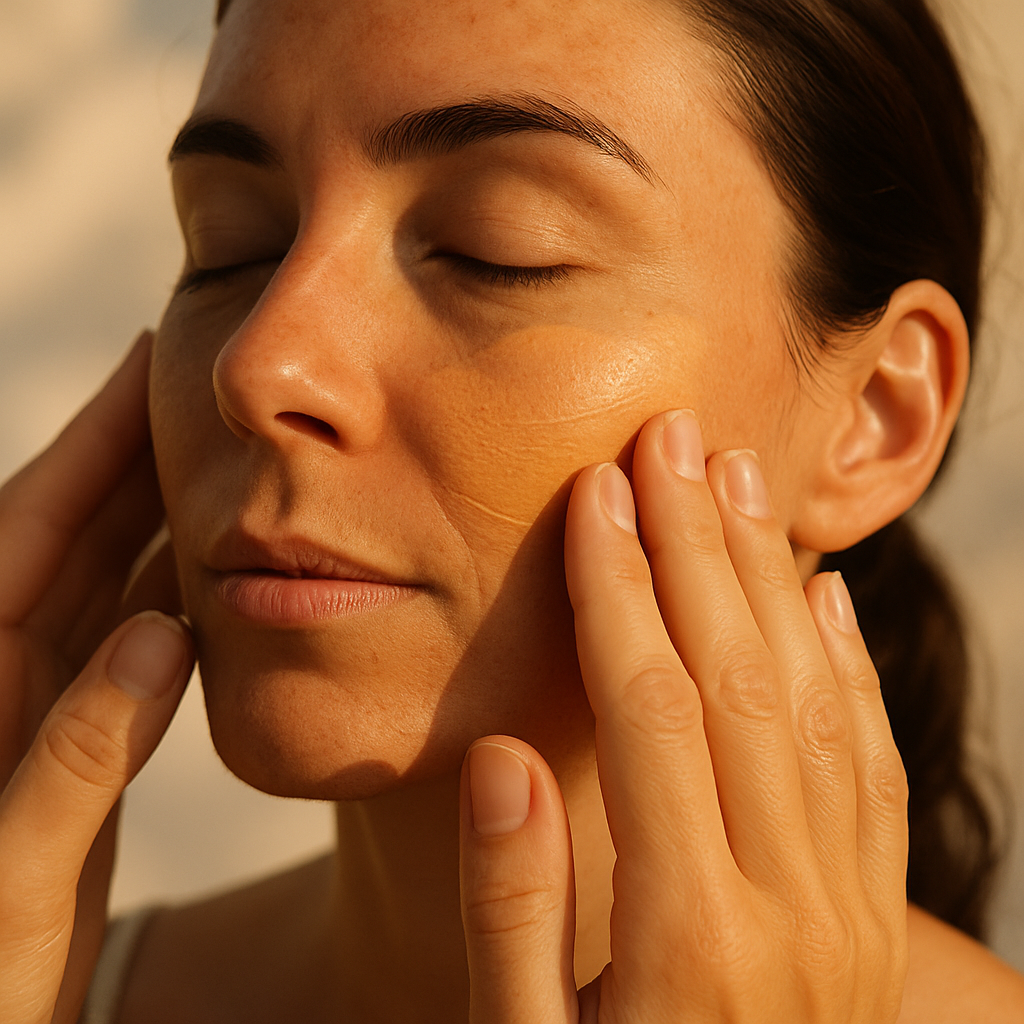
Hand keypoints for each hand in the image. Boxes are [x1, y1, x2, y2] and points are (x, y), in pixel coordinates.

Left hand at [0, 334, 192, 1023]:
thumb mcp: (11, 880)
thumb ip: (75, 755)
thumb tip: (162, 636)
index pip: (31, 528)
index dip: (89, 438)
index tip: (143, 359)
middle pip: (73, 537)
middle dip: (134, 457)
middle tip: (201, 391)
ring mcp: (39, 709)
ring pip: (105, 584)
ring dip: (159, 518)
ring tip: (223, 458)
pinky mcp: (78, 747)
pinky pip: (129, 645)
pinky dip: (172, 596)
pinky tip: (217, 571)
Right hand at [458, 410, 908, 1021]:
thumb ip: (512, 910)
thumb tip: (508, 756)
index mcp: (689, 941)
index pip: (652, 711)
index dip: (617, 590)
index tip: (596, 493)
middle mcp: (791, 909)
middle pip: (738, 678)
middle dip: (697, 546)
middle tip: (670, 440)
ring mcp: (848, 912)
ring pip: (812, 702)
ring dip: (768, 579)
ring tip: (735, 481)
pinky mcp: (870, 917)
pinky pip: (868, 764)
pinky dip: (846, 665)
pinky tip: (823, 591)